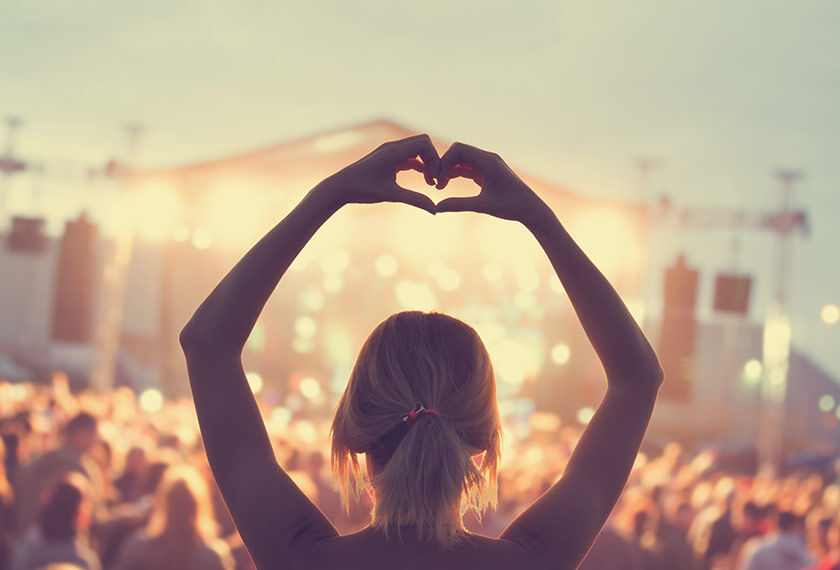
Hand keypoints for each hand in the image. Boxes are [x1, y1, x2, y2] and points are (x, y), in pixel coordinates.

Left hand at [317, 134, 438, 213]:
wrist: (340, 187)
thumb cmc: (362, 190)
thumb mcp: (391, 195)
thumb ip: (415, 200)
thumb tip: (435, 211)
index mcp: (393, 151)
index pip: (425, 144)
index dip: (435, 160)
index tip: (435, 179)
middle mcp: (392, 147)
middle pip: (423, 143)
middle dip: (433, 160)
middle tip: (434, 180)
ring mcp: (389, 151)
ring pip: (416, 149)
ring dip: (426, 163)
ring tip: (429, 183)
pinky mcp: (387, 158)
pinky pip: (408, 156)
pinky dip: (418, 165)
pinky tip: (421, 180)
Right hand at [434, 142, 549, 224]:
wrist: (530, 209)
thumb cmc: (511, 206)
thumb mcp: (483, 206)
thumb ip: (459, 205)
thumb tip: (437, 208)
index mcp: (488, 161)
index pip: (458, 149)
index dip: (444, 161)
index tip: (438, 180)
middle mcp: (487, 159)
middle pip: (457, 152)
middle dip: (444, 165)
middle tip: (435, 183)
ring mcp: (487, 165)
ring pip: (461, 160)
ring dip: (448, 170)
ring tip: (439, 187)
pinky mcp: (486, 173)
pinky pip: (466, 168)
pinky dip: (455, 174)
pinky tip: (446, 186)